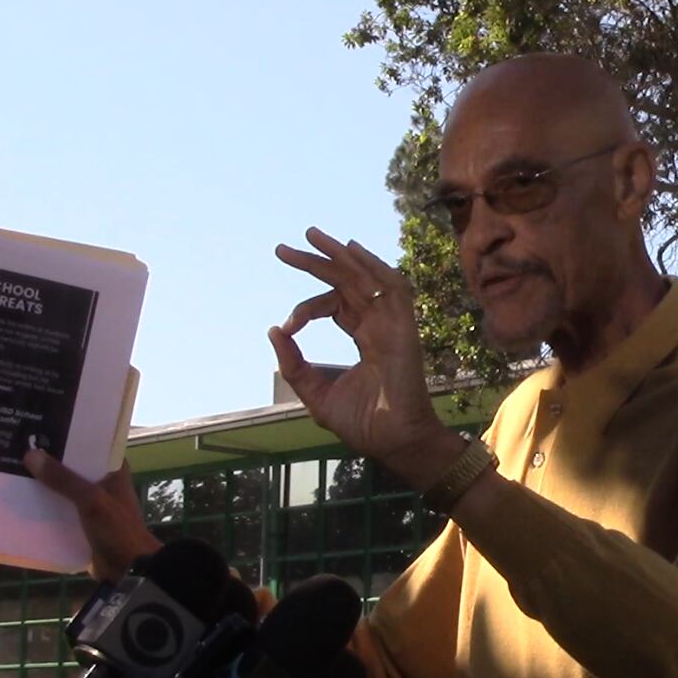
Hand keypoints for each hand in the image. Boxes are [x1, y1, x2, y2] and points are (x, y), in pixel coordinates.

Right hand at [24, 450, 160, 580]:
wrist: (129, 569)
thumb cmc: (117, 529)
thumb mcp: (91, 500)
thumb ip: (63, 479)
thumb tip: (30, 455)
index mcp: (112, 470)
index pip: (90, 444)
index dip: (68, 437)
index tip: (41, 427)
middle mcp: (102, 482)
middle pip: (73, 466)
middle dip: (50, 460)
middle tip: (17, 447)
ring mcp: (92, 503)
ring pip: (64, 487)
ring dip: (45, 483)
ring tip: (13, 469)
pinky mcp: (82, 522)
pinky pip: (61, 508)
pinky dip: (45, 504)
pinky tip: (21, 500)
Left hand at [270, 228, 451, 474]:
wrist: (393, 441)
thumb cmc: (362, 423)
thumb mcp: (315, 392)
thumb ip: (295, 364)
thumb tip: (274, 329)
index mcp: (363, 336)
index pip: (333, 304)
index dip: (306, 309)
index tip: (287, 326)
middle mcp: (378, 324)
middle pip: (346, 281)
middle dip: (315, 262)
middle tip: (281, 249)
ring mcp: (392, 324)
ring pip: (366, 276)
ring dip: (339, 254)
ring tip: (310, 235)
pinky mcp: (403, 328)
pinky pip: (392, 288)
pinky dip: (373, 266)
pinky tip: (350, 249)